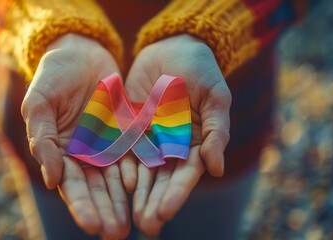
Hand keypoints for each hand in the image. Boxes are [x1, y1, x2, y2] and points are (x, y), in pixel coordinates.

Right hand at [21, 34, 134, 238]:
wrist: (81, 51)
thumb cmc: (53, 76)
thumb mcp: (40, 104)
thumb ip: (44, 140)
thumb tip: (52, 180)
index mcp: (62, 152)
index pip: (73, 185)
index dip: (82, 205)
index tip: (92, 225)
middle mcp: (86, 154)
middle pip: (98, 188)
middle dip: (107, 210)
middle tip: (117, 233)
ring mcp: (109, 145)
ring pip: (119, 178)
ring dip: (127, 201)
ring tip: (139, 222)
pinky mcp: (129, 133)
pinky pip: (137, 155)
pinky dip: (143, 173)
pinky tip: (150, 190)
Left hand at [125, 34, 231, 235]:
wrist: (172, 48)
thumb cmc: (200, 70)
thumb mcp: (215, 97)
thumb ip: (216, 131)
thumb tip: (215, 168)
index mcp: (195, 143)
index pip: (185, 175)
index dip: (176, 194)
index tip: (165, 212)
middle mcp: (171, 147)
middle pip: (162, 180)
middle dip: (154, 202)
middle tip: (146, 225)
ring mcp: (149, 139)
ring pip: (141, 172)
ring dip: (136, 195)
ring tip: (128, 217)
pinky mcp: (129, 128)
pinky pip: (122, 151)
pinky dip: (119, 168)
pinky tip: (116, 185)